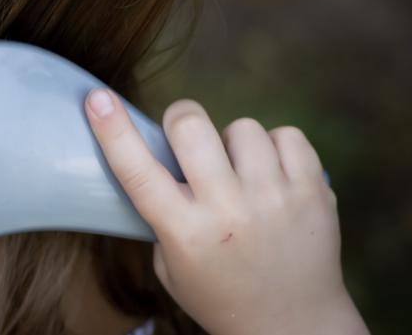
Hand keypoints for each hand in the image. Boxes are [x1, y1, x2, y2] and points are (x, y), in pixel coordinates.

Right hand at [84, 92, 368, 334]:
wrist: (293, 325)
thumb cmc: (219, 292)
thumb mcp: (171, 264)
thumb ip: (162, 212)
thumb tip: (155, 149)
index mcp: (185, 233)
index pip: (138, 172)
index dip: (113, 130)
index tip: (98, 99)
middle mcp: (229, 213)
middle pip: (191, 127)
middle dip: (181, 120)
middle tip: (185, 136)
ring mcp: (274, 200)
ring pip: (240, 127)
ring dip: (232, 143)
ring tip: (239, 173)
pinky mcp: (313, 191)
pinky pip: (285, 134)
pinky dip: (274, 146)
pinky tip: (271, 173)